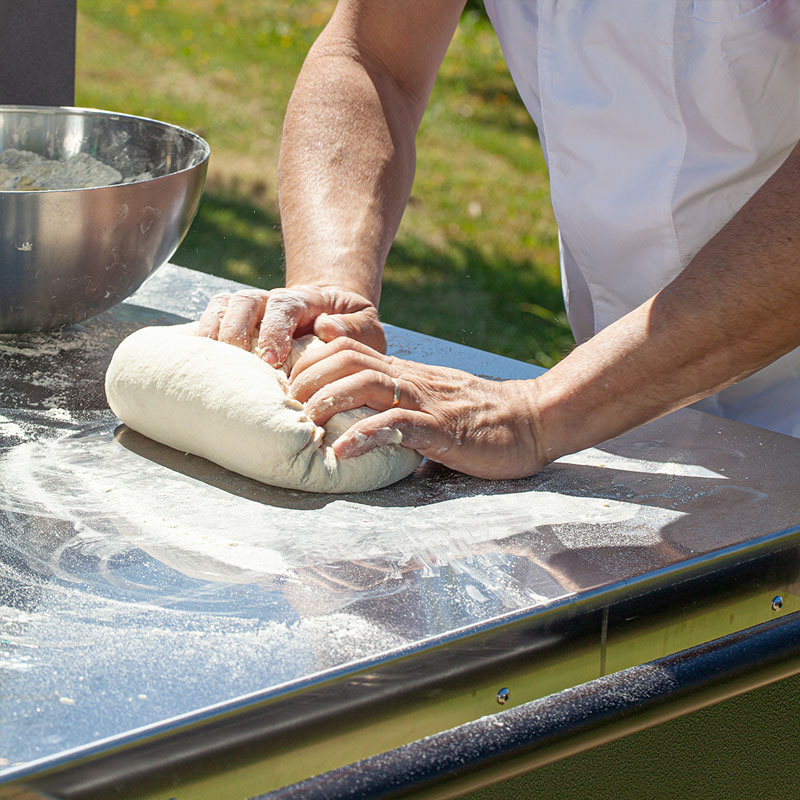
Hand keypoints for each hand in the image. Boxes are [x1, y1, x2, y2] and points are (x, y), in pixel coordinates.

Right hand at [195, 285, 384, 366]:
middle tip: (238, 362)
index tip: (273, 358)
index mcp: (304, 300)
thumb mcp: (366, 327)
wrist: (333, 320)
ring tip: (210, 362)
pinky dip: (201, 337)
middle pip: (244, 303)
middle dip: (237, 331)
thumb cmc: (351, 329)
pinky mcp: (235, 325)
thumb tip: (327, 328)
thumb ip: (354, 328)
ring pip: (222, 309)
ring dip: (214, 333)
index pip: (283, 306)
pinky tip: (197, 361)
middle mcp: (271, 301)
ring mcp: (250, 311)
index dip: (274, 330)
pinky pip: (210, 322)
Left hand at [288, 337, 546, 479]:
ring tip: (306, 423)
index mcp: (403, 374)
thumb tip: (355, 417)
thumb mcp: (428, 399)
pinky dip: (366, 436)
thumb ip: (394, 399)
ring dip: (329, 401)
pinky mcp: (444, 429)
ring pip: (367, 385)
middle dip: (309, 379)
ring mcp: (426, 402)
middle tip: (285, 406)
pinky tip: (343, 452)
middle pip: (347, 360)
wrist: (532, 419)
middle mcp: (410, 380)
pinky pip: (399, 426)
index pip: (346, 349)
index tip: (285, 386)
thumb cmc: (476, 416)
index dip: (309, 361)